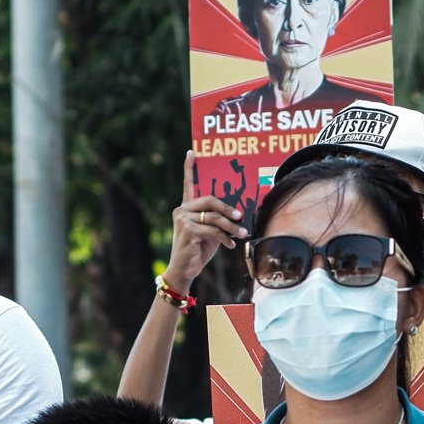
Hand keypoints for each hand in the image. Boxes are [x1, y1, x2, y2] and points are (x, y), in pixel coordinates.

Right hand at [164, 150, 246, 292]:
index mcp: (186, 208)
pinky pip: (213, 230)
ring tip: (242, 234)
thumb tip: (238, 214)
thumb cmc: (198, 250)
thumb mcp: (210, 232)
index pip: (188, 184)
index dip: (189, 168)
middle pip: (210, 200)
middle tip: (241, 217)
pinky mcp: (187, 230)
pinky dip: (225, 238)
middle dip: (228, 209)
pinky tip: (230, 245)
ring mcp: (182, 219)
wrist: (184, 271)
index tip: (192, 152)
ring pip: (215, 217)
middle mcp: (181, 210)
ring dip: (232, 227)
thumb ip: (218, 220)